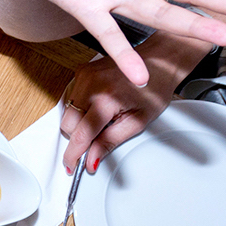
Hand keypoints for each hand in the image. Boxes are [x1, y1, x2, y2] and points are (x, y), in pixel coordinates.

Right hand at [59, 32, 209, 172]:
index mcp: (106, 99)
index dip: (74, 155)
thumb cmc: (155, 87)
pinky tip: (99, 106)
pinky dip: (80, 108)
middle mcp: (90, 85)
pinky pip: (70, 98)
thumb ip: (110, 141)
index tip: (72, 166)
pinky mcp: (81, 72)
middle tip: (97, 139)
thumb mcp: (138, 121)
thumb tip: (92, 159)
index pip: (80, 135)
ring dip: (79, 122)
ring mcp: (83, 76)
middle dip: (79, 137)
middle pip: (68, 125)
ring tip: (104, 117)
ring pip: (66, 113)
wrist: (159, 59)